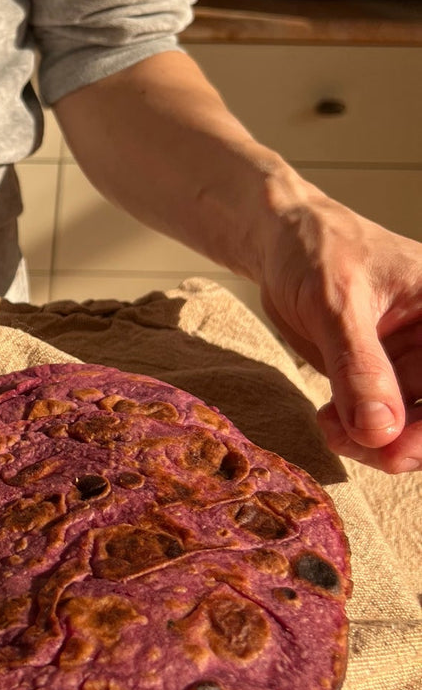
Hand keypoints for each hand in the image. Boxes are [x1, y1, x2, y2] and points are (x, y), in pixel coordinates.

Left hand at [256, 184, 421, 474]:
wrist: (282, 243)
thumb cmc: (316, 252)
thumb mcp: (334, 303)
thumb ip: (358, 365)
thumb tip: (381, 430)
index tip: (398, 446)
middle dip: (408, 442)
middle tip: (357, 446)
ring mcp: (417, 361)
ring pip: (417, 425)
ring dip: (379, 442)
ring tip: (330, 429)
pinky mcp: (388, 378)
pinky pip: (387, 422)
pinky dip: (361, 433)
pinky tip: (329, 422)